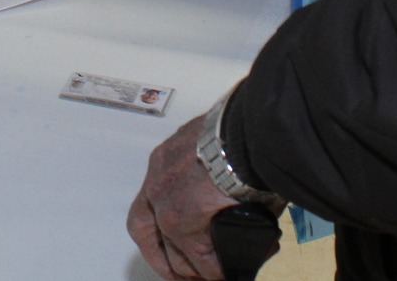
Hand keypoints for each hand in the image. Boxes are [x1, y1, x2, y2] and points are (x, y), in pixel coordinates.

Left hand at [128, 114, 251, 280]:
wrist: (252, 130)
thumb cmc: (244, 130)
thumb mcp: (221, 147)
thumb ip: (215, 172)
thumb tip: (232, 194)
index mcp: (169, 156)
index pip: (155, 196)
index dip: (164, 221)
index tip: (181, 237)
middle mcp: (159, 177)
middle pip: (144, 226)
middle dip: (161, 253)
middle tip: (182, 269)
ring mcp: (166, 201)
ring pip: (170, 246)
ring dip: (189, 267)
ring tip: (209, 275)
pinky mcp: (183, 222)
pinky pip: (198, 256)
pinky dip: (212, 270)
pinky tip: (224, 273)